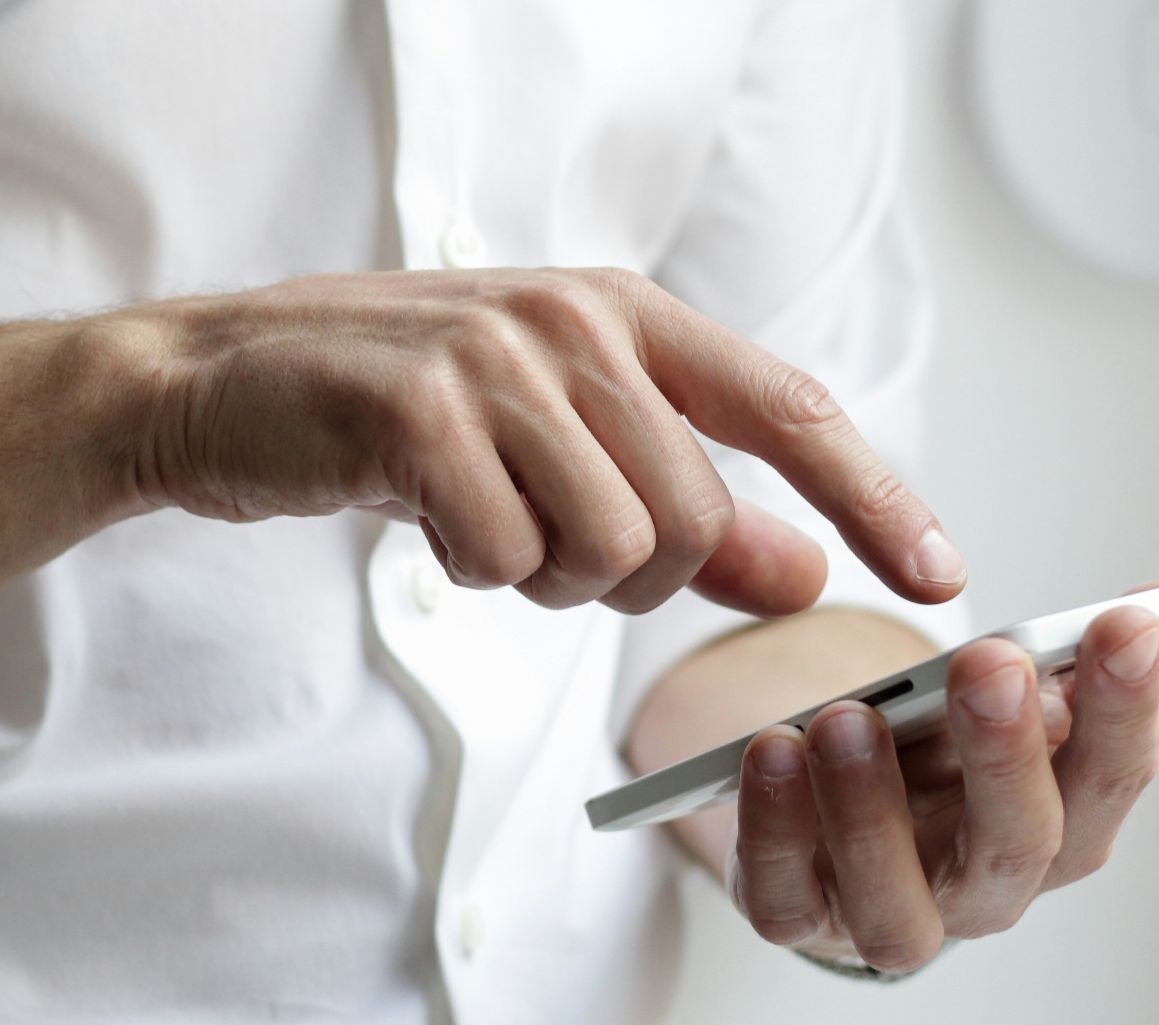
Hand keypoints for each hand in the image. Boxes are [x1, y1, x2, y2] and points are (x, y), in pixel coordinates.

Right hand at [115, 268, 965, 615]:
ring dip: (544, 577)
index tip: (939, 575)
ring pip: (610, 548)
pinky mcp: (419, 413)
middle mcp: (574, 320)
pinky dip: (471, 572)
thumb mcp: (554, 443)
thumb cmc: (394, 412)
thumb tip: (804, 575)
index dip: (874, 496)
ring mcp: (496, 360)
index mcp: (622, 312)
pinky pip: (506, 559)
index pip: (788, 409)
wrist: (219, 381)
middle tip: (540, 543)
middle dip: (628, 576)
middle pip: (693, 519)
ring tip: (477, 519)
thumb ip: (686, 506)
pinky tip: (423, 517)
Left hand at [725, 579, 1158, 971]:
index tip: (1124, 622)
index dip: (1126, 706)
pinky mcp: (797, 916)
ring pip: (896, 898)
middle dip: (1008, 752)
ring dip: (872, 807)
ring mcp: (889, 911)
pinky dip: (773, 830)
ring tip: (848, 718)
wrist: (837, 813)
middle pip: (1017, 844)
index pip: (1113, 777)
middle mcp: (985, 887)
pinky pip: (782, 897)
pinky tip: (770, 751)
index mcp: (1060, 825)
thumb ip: (1100, 657)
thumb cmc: (943, 757)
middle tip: (991, 663)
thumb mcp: (1018, 697)